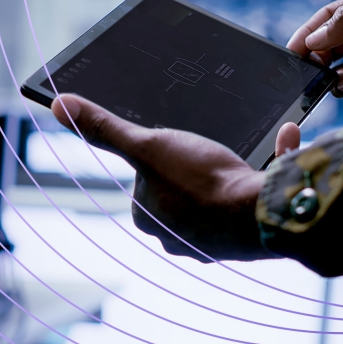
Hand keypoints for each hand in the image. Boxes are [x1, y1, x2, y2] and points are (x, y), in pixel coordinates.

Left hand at [51, 94, 277, 261]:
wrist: (265, 213)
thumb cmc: (201, 182)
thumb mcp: (146, 145)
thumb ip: (105, 128)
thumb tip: (59, 106)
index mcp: (152, 220)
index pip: (143, 182)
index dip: (155, 157)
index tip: (169, 143)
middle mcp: (182, 236)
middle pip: (182, 186)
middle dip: (195, 164)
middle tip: (206, 147)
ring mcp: (220, 237)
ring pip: (221, 191)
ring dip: (230, 167)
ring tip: (238, 150)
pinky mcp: (256, 229)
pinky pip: (258, 188)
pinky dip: (269, 163)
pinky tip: (283, 136)